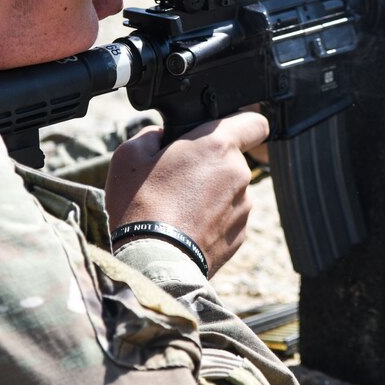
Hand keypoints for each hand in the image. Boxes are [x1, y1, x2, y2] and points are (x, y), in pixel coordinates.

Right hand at [104, 112, 268, 275]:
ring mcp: (243, 207)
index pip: (255, 123)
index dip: (241, 124)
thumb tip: (162, 137)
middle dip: (210, 164)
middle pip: (232, 159)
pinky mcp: (240, 235)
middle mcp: (239, 174)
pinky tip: (186, 228)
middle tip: (178, 178)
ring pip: (230, 190)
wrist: (150, 262)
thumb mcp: (129, 155)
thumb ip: (152, 135)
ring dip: (211, 194)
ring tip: (178, 208)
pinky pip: (228, 218)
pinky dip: (212, 220)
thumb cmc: (139, 206)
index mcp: (217, 146)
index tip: (222, 134)